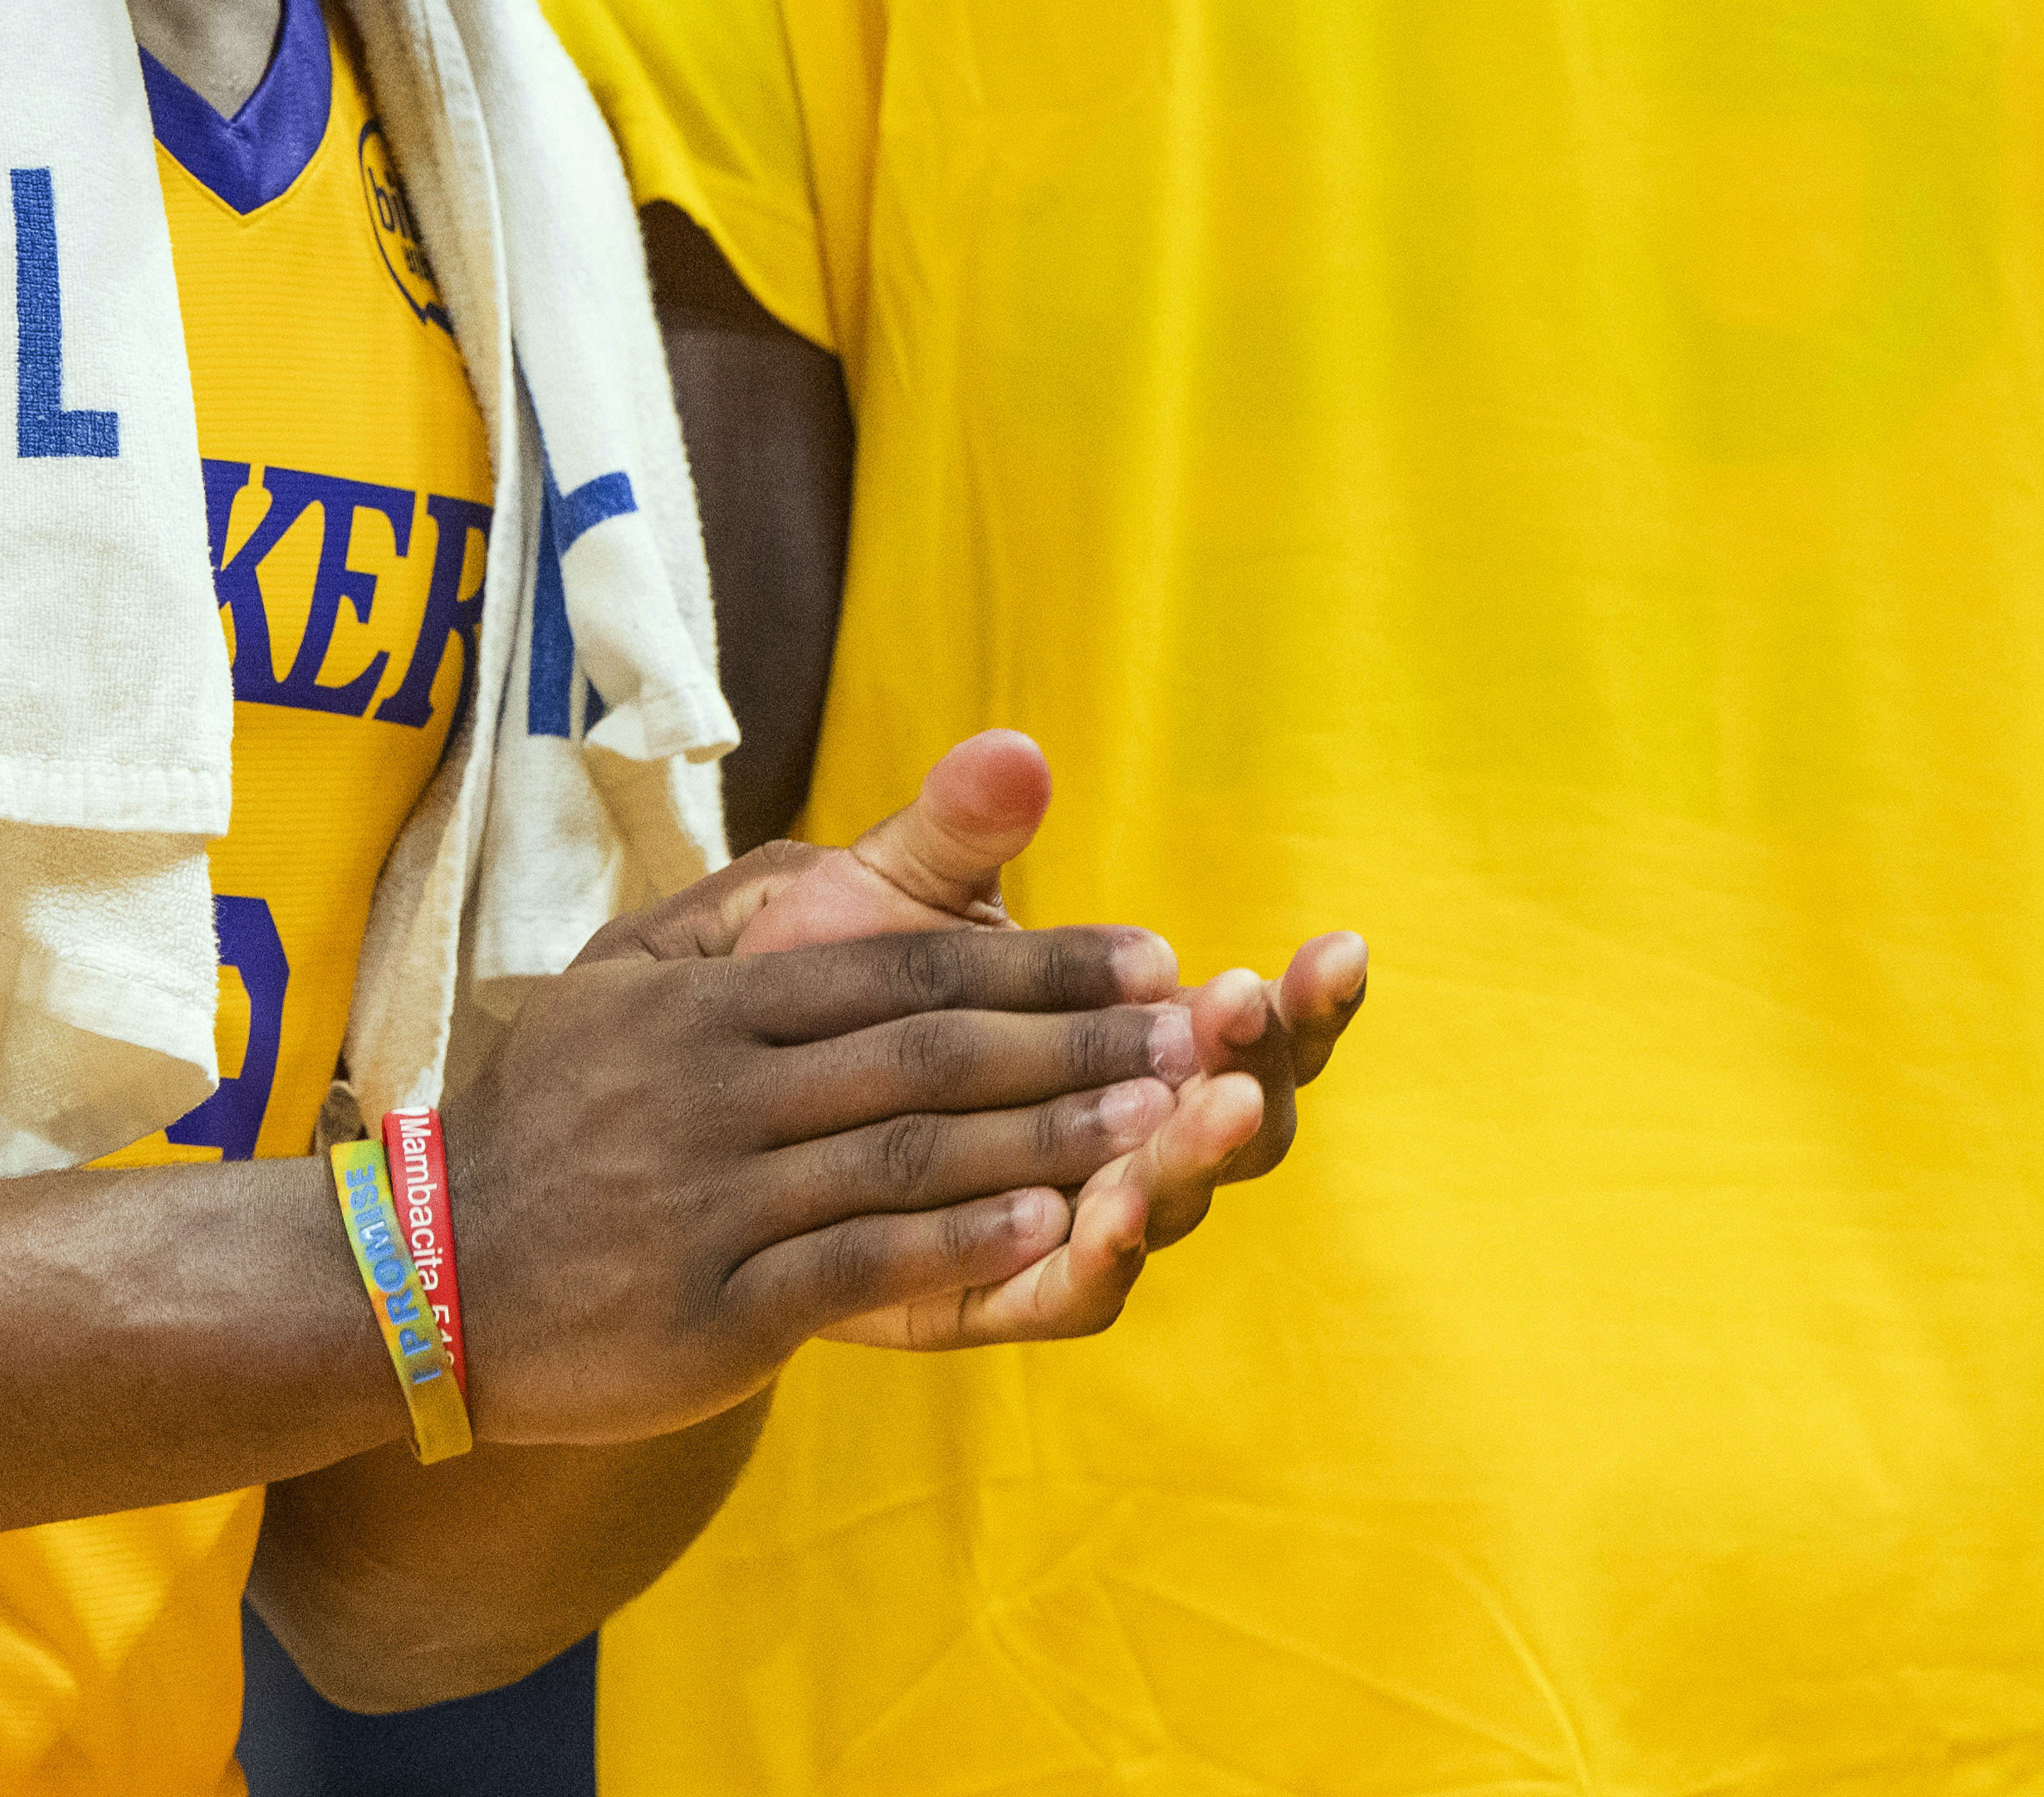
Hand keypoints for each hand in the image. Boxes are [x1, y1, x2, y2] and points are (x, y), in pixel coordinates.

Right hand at [440, 920, 1202, 1446]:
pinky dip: (961, 1248)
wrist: (425, 1278)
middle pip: (925, 1054)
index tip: (1149, 958)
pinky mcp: (710, 1312)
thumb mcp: (626, 978)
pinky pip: (856, 1267)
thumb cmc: (555, 1118)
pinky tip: (1054, 1231)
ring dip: (1046, 1138)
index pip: (900, 969)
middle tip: (1195, 1033)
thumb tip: (837, 840)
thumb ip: (745, 909)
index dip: (1035, 961)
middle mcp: (709, 1091)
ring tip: (1160, 1124)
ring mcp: (708, 1203)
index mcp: (702, 1004)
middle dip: (1074, 1041)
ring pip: (906, 1157)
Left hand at [665, 730, 1370, 1348]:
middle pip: (1240, 1129)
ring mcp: (1066, 1220)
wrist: (706, 1099)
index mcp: (1132, 1039)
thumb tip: (1012, 750)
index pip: (1255, 1031)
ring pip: (1167, 1208)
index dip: (1308, 1003)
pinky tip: (1106, 1211)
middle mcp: (1122, 1137)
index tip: (1337, 946)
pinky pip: (1068, 1293)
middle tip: (1245, 1014)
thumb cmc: (823, 978)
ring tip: (1201, 1109)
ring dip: (1192, 1158)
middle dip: (1257, 1072)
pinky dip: (1099, 1255)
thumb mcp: (889, 891)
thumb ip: (957, 833)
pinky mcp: (990, 1292)